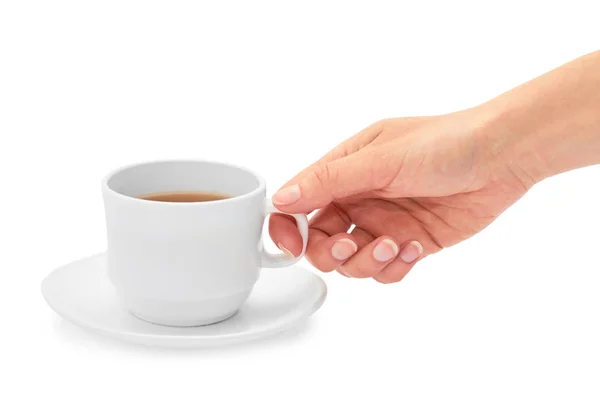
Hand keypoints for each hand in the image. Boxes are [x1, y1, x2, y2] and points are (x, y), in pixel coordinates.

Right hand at [269, 110, 531, 282]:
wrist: (502, 157)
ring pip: (350, 261)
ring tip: (393, 245)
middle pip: (319, 240)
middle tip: (350, 244)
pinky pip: (384, 270)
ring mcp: (383, 222)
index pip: (298, 202)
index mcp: (344, 170)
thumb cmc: (444, 143)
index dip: (287, 228)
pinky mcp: (407, 242)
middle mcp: (359, 197)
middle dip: (330, 251)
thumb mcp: (380, 159)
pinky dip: (393, 268)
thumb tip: (282, 198)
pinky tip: (413, 247)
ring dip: (365, 262)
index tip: (291, 247)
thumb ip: (329, 180)